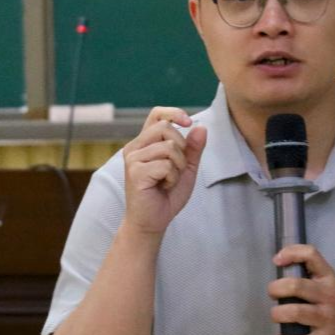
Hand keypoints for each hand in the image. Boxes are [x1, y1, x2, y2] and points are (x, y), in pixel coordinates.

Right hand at [121, 107, 206, 235]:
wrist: (152, 221)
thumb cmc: (166, 195)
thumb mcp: (186, 168)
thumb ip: (193, 149)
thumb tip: (201, 127)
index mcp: (145, 142)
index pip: (157, 114)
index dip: (174, 113)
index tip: (188, 122)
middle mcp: (135, 146)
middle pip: (166, 128)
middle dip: (181, 149)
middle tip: (176, 169)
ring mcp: (133, 158)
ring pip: (169, 147)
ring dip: (178, 167)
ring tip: (168, 180)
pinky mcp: (135, 171)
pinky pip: (166, 165)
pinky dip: (172, 178)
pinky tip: (163, 187)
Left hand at [267, 244, 334, 334]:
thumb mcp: (328, 283)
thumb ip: (308, 274)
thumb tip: (279, 263)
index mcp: (328, 278)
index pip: (311, 255)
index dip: (291, 253)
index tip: (277, 261)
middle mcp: (328, 295)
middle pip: (296, 285)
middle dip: (276, 289)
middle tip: (273, 294)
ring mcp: (326, 318)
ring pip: (294, 312)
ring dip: (277, 314)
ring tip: (276, 315)